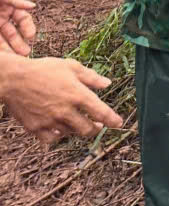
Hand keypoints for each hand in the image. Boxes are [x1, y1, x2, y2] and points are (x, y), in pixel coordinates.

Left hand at [0, 0, 36, 55]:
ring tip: (15, 58)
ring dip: (9, 49)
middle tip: (25, 53)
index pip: (23, 19)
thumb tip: (33, 6)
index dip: (28, 27)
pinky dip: (0, 49)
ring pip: (3, 41)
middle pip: (13, 33)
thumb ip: (15, 0)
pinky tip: (3, 55)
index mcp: (9, 8)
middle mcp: (2, 19)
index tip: (31, 36)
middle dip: (19, 43)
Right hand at [0, 55, 123, 144]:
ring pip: (70, 134)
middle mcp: (65, 111)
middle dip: (95, 128)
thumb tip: (108, 84)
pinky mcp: (35, 128)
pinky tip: (59, 129)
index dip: (113, 120)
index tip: (119, 123)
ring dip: (77, 130)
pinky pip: (52, 139)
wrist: (12, 79)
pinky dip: (58, 136)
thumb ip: (91, 77)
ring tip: (78, 122)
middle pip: (87, 129)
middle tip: (98, 125)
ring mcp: (50, 121)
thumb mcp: (70, 66)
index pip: (101, 112)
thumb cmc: (43, 69)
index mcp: (77, 94)